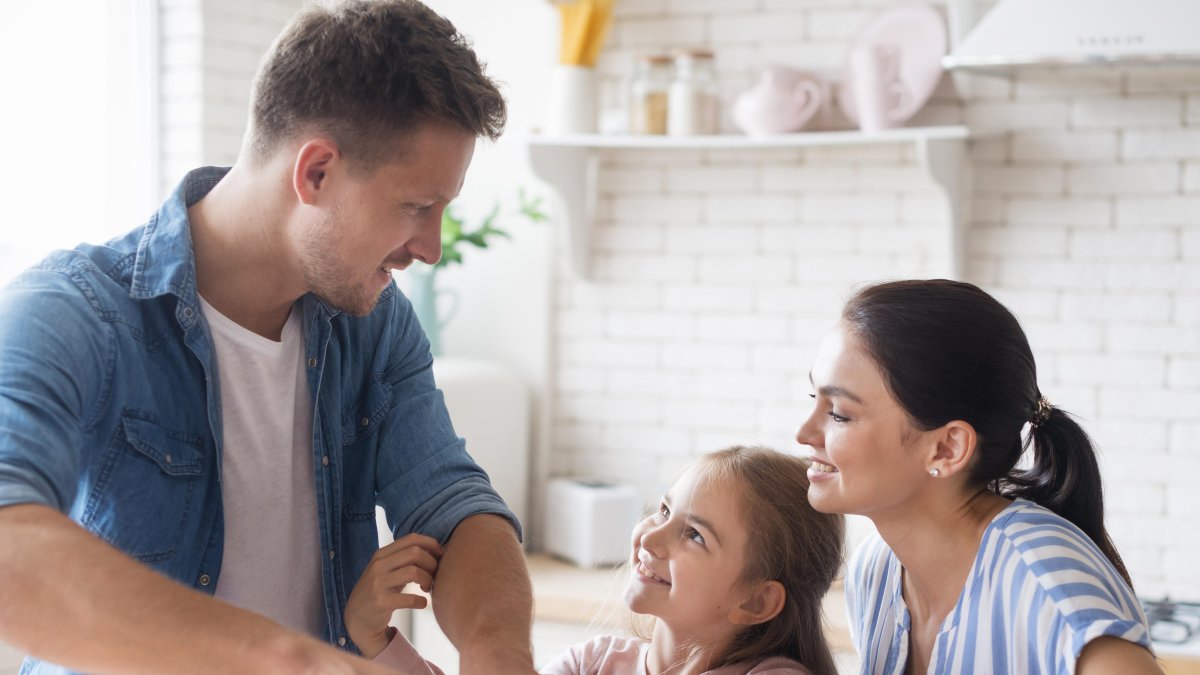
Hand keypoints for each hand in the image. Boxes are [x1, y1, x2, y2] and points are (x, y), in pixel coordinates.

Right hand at [345, 533, 442, 658]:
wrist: (356, 619)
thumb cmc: (379, 591)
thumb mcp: (386, 570)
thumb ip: (404, 558)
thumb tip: (436, 550)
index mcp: (381, 554)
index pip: (412, 539)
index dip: (431, 545)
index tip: (440, 556)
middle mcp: (378, 566)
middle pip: (415, 553)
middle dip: (432, 563)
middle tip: (435, 575)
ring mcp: (378, 584)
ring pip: (414, 572)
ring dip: (428, 580)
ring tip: (427, 588)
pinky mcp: (381, 603)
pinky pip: (410, 599)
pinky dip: (421, 601)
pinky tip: (422, 603)